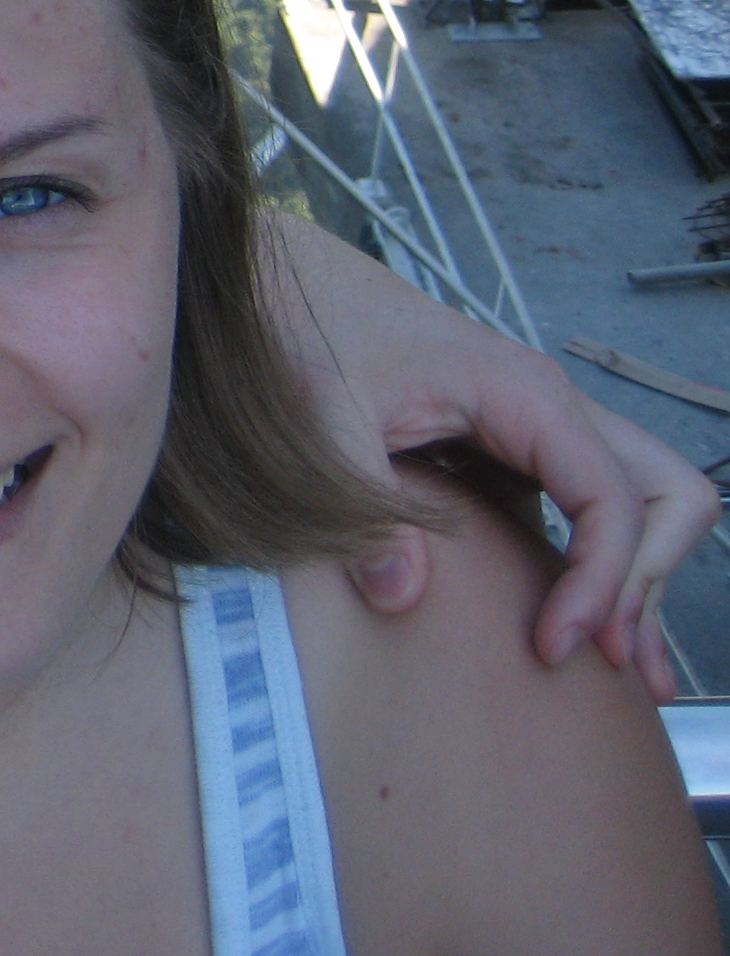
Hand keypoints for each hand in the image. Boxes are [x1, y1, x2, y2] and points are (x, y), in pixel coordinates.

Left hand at [266, 211, 718, 696]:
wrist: (289, 286)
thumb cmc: (311, 333)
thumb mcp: (324, 416)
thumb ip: (364, 503)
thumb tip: (401, 598)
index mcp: (525, 396)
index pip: (615, 502)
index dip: (602, 582)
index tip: (555, 646)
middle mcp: (551, 409)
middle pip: (666, 495)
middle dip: (651, 578)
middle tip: (604, 655)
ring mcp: (538, 430)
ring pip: (639, 504)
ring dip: (640, 580)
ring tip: (625, 669)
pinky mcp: (512, 452)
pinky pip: (585, 511)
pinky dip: (595, 566)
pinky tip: (580, 627)